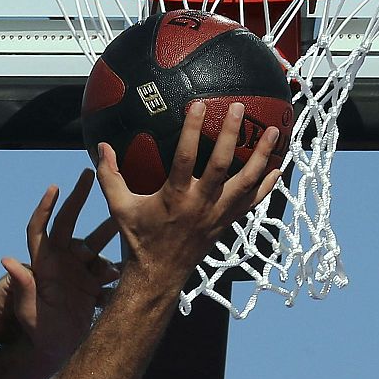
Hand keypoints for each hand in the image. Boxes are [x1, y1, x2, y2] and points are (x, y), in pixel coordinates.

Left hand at [0, 169, 119, 369]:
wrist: (55, 350)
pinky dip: (119, 265)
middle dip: (79, 198)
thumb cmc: (36, 330)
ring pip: (96, 242)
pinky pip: (108, 267)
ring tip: (128, 214)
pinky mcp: (93, 282)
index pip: (40, 228)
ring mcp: (77, 270)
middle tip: (92, 174)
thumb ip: (22, 284)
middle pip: (69, 222)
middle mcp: (59, 260)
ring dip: (111, 229)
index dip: (45, 208)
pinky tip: (133, 263)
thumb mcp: (28, 308)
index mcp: (42, 262)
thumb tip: (6, 260)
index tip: (55, 187)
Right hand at [96, 101, 282, 288]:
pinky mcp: (227, 222)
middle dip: (230, 134)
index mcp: (174, 196)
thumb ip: (110, 175)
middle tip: (237, 107)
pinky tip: (278, 168)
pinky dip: (267, 185)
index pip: (185, 157)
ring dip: (261, 155)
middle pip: (221, 164)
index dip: (192, 130)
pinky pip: (253, 202)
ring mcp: (218, 213)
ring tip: (272, 131)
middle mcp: (200, 203)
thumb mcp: (119, 207)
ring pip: (246, 181)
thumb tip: (101, 146)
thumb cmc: (139, 238)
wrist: (159, 273)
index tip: (198, 105)